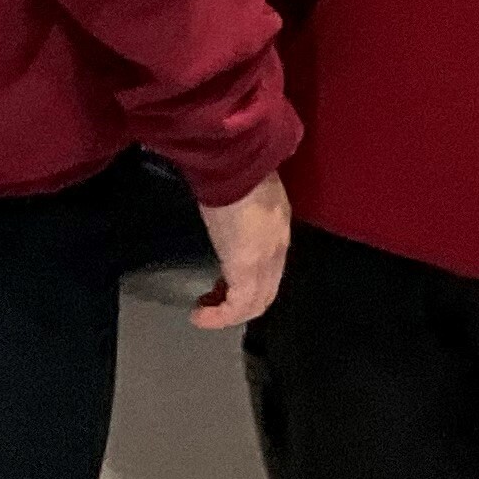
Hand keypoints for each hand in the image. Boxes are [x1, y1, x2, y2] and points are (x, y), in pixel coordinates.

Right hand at [193, 173, 291, 330]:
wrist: (237, 161)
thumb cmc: (237, 169)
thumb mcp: (248, 194)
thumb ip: (245, 212)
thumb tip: (230, 219)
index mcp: (278, 229)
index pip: (271, 270)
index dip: (250, 285)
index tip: (223, 286)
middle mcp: (278, 248)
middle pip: (266, 292)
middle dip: (240, 306)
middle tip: (212, 305)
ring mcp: (266, 259)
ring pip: (255, 303)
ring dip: (229, 314)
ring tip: (205, 313)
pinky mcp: (247, 266)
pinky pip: (238, 305)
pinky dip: (220, 317)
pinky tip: (200, 315)